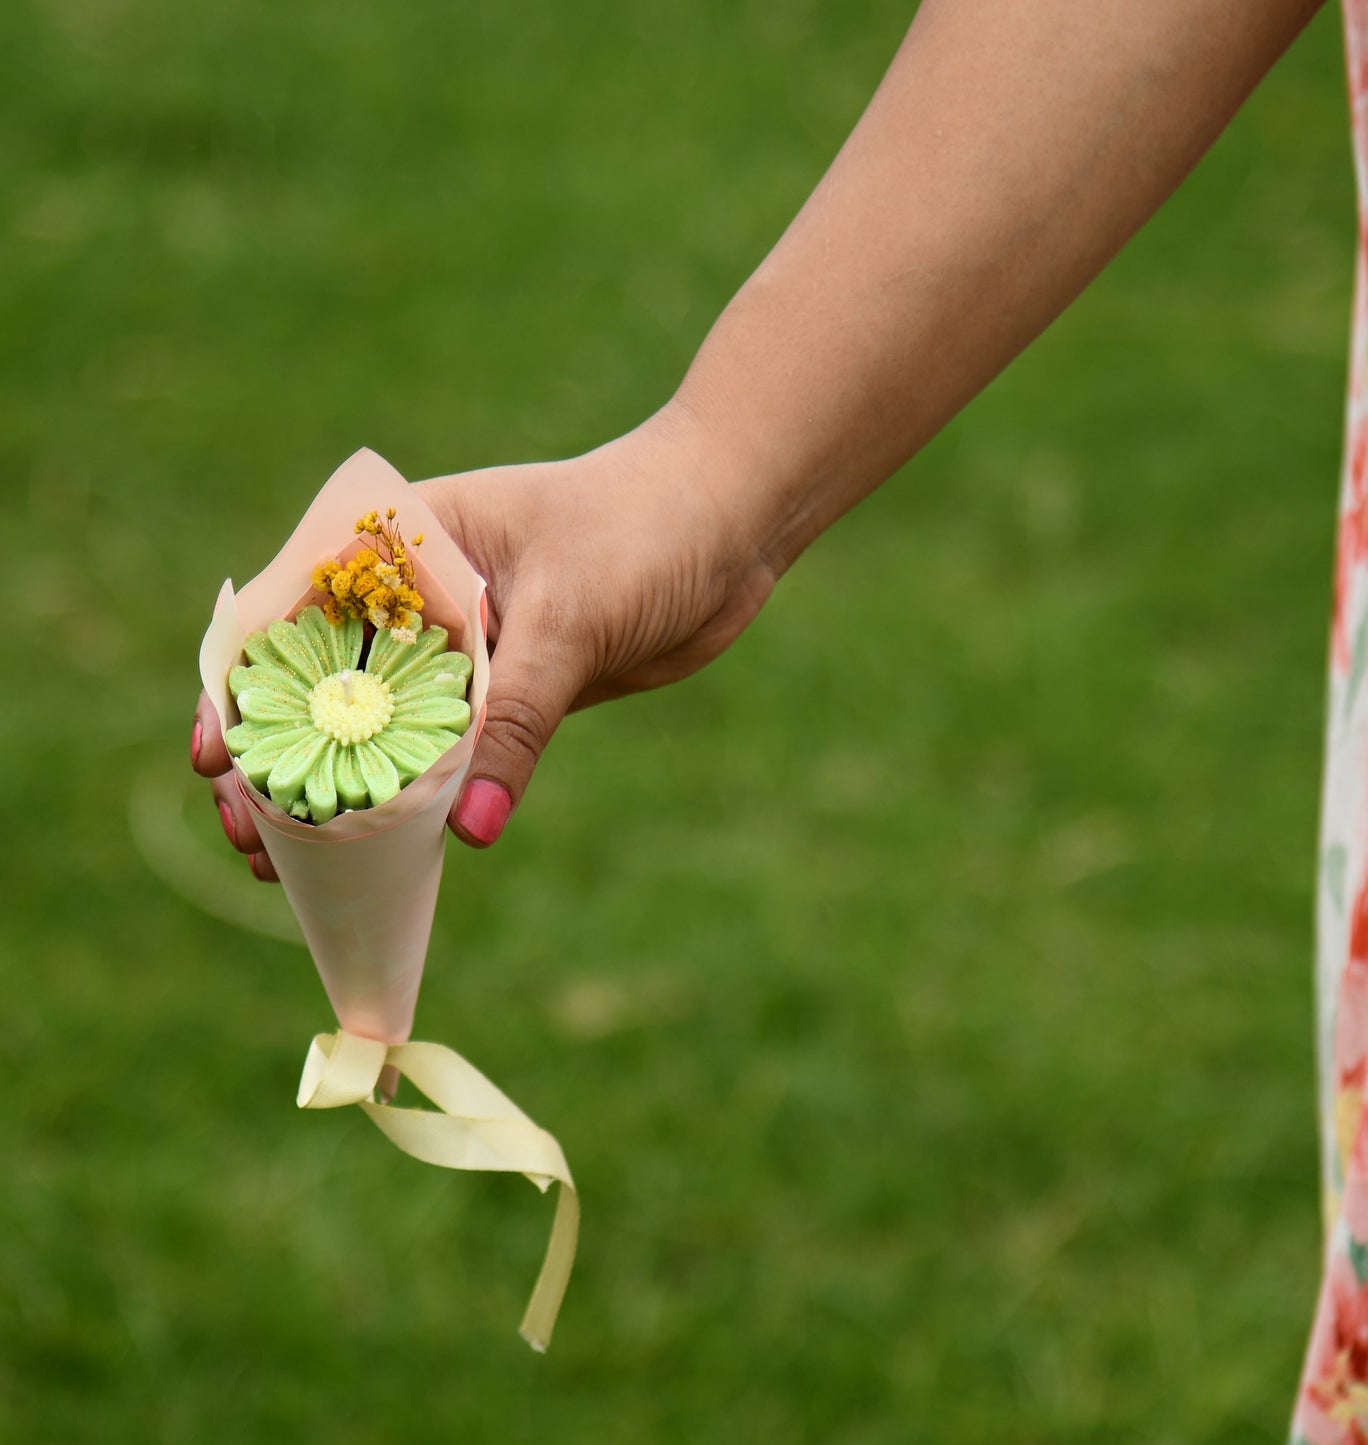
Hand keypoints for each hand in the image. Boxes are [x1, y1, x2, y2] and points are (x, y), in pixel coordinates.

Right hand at [190, 405, 778, 869]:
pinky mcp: (510, 690)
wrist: (731, 526)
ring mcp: (463, 647)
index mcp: (404, 539)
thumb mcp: (569, 616)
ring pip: (381, 727)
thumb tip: (469, 833)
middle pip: (322, 684)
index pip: (293, 613)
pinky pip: (449, 751)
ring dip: (339, 791)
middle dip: (280, 758)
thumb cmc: (643, 529)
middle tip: (252, 838)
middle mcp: (419, 596)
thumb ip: (517, 719)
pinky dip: (417, 798)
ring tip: (290, 864)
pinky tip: (385, 852)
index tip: (216, 755)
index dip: (241, 686)